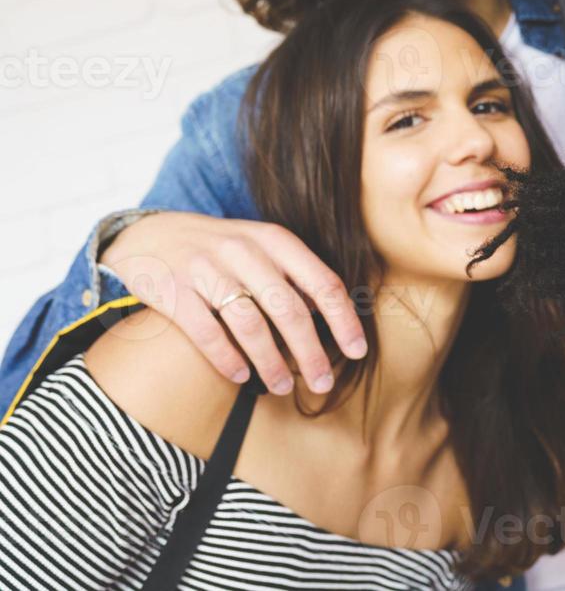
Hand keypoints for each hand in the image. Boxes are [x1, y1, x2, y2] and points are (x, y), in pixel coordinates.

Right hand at [102, 211, 366, 394]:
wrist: (148, 234)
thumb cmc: (218, 248)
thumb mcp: (260, 246)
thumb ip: (293, 273)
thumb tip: (330, 314)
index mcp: (274, 240)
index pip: (322, 282)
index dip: (343, 320)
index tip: (357, 351)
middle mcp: (244, 251)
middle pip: (290, 310)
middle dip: (311, 353)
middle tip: (322, 383)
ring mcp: (206, 269)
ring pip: (250, 325)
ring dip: (272, 363)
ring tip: (283, 387)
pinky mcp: (173, 290)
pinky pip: (207, 333)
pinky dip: (227, 359)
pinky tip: (241, 377)